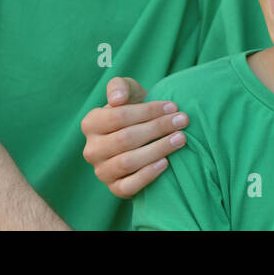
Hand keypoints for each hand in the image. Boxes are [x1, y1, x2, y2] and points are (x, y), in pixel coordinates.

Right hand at [80, 77, 187, 198]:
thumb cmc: (136, 110)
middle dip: (157, 128)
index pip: (118, 116)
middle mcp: (92, 149)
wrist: (144, 135)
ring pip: (127, 162)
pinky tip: (166, 162)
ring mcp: (101, 171)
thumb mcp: (129, 92)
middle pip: (125, 139)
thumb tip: (116, 99)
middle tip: (182, 121)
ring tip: (180, 139)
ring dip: (158, 149)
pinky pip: (128, 186)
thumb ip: (120, 86)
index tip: (173, 106)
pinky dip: (147, 175)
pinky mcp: (114, 189)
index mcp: (91, 123)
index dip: (148, 111)